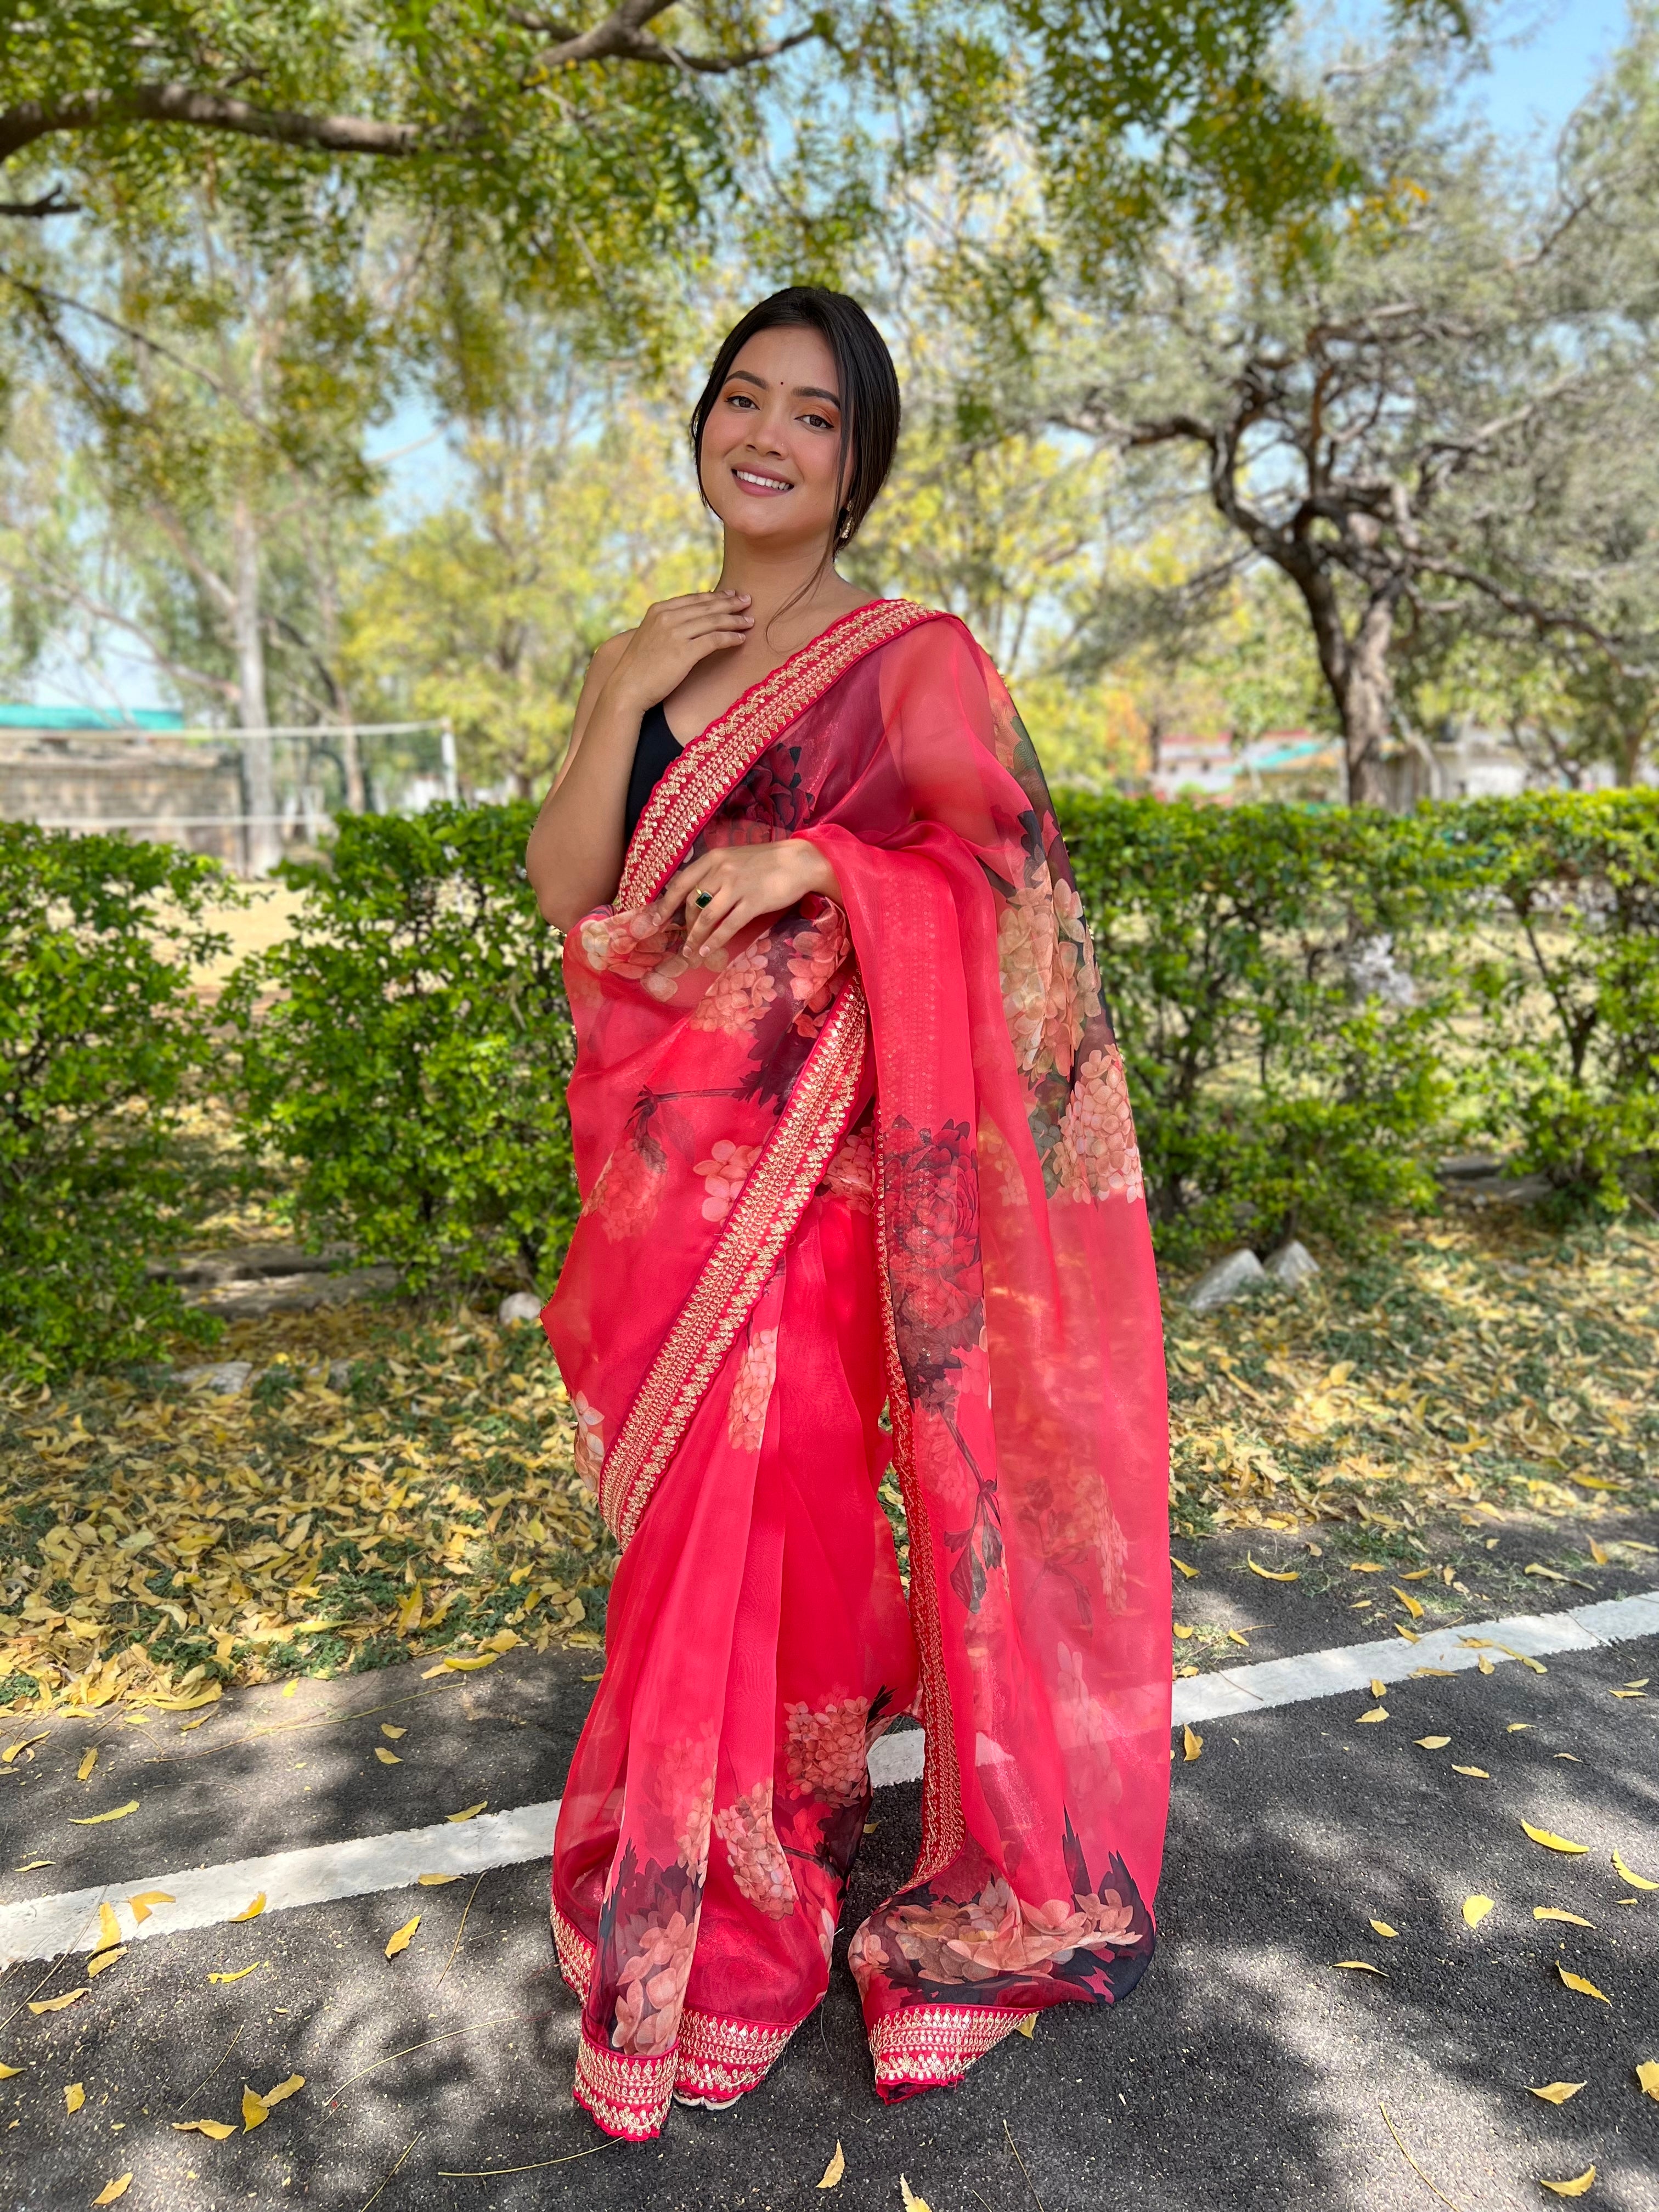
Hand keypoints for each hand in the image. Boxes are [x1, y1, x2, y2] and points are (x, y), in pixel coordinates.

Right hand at [603, 591, 752, 713]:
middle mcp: (667, 617)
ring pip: (713, 621)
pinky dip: (730, 638)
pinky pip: (714, 640)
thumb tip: (686, 620)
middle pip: (707, 606)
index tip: (731, 595)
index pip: (694, 598)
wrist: (627, 688)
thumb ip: (666, 625)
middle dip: (730, 603)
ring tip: (750, 621)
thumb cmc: (639, 667)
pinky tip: (741, 639)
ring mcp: (675, 633)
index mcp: (658, 610)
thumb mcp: (649, 636)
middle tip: (748, 601)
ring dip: (735, 620)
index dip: (715, 596)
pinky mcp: (684, 652)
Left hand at [656, 840, 841, 964]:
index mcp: (714, 858)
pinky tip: (707, 951)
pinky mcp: (752, 902)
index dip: (665, 904)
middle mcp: (721, 870)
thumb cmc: (767, 862)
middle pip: (691, 902)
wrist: (800, 861)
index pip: (680, 883)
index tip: (653, 921)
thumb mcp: (735, 858)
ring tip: (690, 953)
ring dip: (695, 938)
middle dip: (684, 925)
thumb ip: (715, 872)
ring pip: (706, 917)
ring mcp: (737, 886)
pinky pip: (727, 926)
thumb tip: (695, 895)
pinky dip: (714, 941)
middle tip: (683, 941)